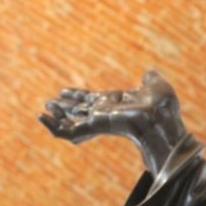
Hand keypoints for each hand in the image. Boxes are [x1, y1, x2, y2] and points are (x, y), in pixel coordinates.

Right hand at [39, 71, 186, 174]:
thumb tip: (150, 73)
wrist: (162, 118)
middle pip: (78, 111)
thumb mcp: (155, 86)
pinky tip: (42, 118)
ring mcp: (98, 121)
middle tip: (49, 102)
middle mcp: (104, 114)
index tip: (64, 91)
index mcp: (115, 104)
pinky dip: (53, 127)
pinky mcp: (93, 127)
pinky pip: (68, 132)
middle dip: (64, 107)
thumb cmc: (163, 107)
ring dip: (56, 117)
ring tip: (43, 110)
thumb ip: (150, 80)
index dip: (77, 96)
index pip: (91, 100)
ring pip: (71, 123)